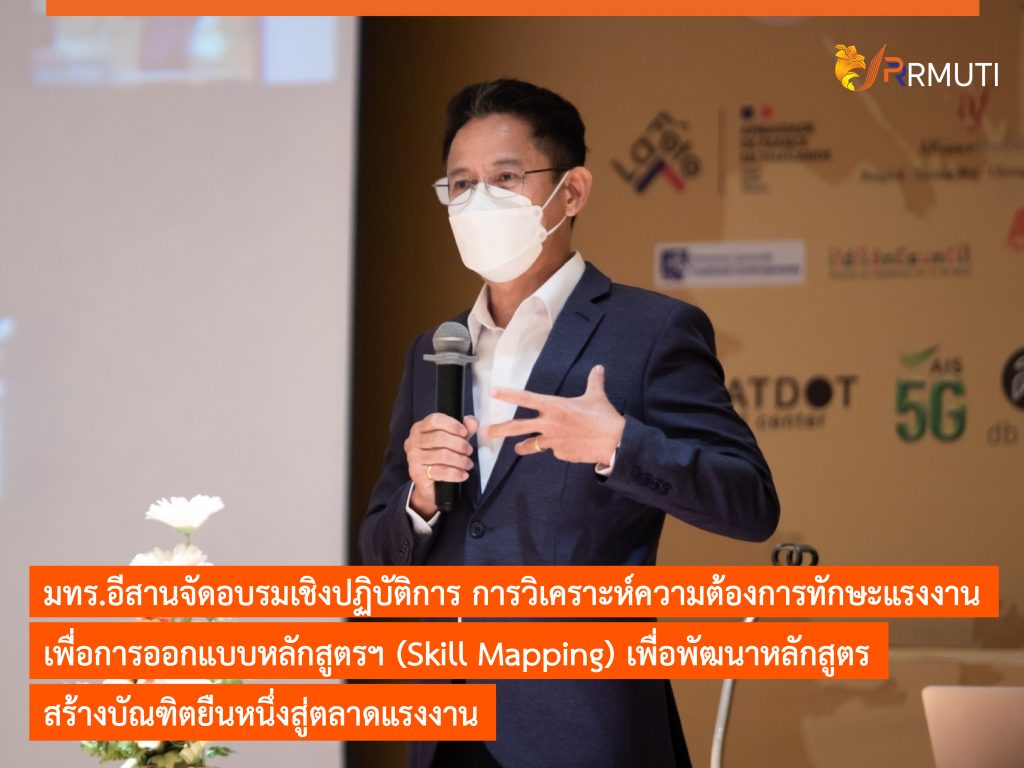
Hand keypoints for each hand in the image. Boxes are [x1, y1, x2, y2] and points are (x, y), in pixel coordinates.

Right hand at [405, 413, 477, 517]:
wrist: (431, 486)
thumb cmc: (441, 458)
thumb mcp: (454, 441)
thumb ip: (464, 429)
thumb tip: (472, 421)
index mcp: (419, 428)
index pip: (434, 420)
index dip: (452, 425)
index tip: (464, 432)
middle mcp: (413, 441)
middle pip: (439, 437)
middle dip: (459, 444)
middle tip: (469, 451)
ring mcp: (413, 458)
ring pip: (442, 455)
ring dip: (460, 460)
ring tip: (468, 464)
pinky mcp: (417, 473)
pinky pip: (441, 471)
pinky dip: (456, 473)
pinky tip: (463, 474)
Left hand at [486, 365, 624, 464]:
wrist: (614, 442)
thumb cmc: (604, 417)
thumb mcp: (596, 396)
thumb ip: (593, 381)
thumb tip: (598, 368)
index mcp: (554, 406)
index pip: (526, 398)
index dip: (508, 395)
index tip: (492, 392)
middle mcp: (549, 424)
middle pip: (518, 427)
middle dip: (500, 430)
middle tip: (486, 432)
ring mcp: (553, 442)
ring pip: (531, 445)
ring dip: (522, 447)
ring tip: (516, 449)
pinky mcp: (561, 454)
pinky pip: (555, 452)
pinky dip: (558, 449)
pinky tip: (568, 447)